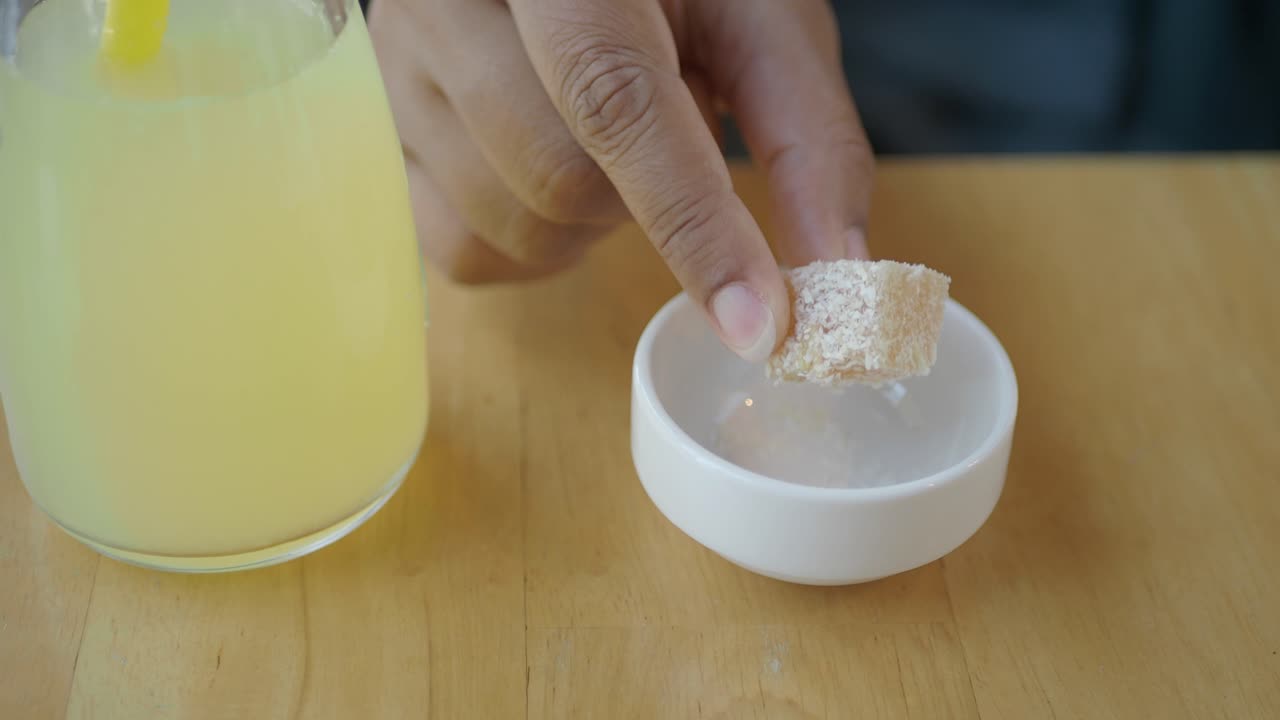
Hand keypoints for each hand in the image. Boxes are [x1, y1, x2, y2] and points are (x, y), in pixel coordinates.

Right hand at [369, 0, 873, 361]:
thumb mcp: (759, 19)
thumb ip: (805, 138)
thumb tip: (838, 278)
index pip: (611, 96)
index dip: (692, 221)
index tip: (758, 323)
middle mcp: (446, 0)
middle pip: (556, 180)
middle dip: (644, 201)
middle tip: (671, 126)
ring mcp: (396, 66)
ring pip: (508, 226)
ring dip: (591, 221)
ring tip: (606, 134)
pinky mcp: (380, 129)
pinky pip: (460, 251)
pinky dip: (534, 245)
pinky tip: (555, 171)